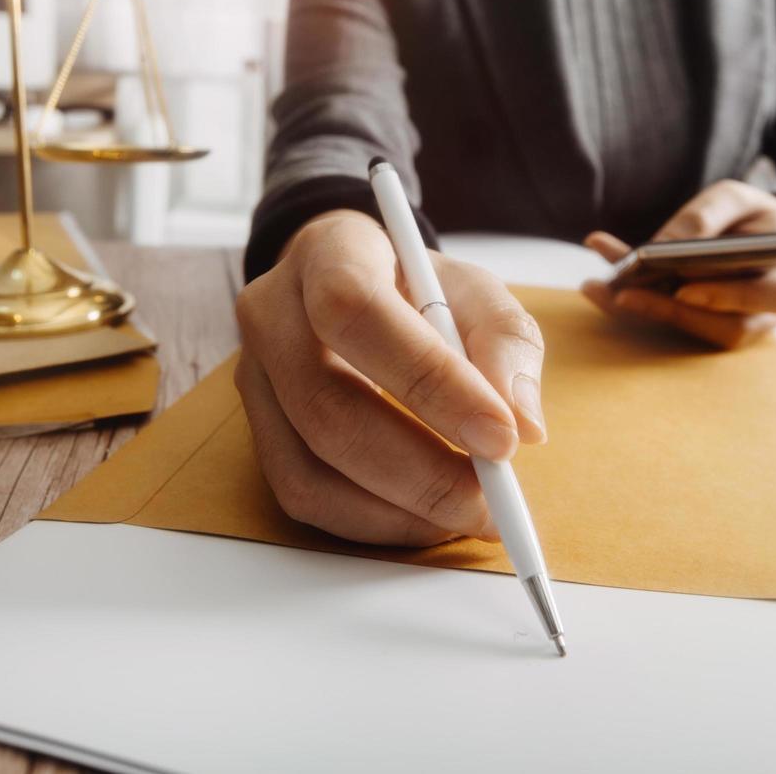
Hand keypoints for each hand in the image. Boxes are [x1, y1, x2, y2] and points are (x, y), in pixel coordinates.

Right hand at [234, 210, 546, 546]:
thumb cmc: (417, 290)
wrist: (353, 289)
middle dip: (420, 471)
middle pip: (325, 405)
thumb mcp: (474, 291)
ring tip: (467, 513)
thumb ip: (505, 343)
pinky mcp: (257, 431)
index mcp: (328, 254)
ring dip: (398, 510)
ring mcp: (254, 377)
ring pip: (307, 468)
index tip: (501, 437)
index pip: (355, 311)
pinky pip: (303, 496)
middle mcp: (272, 313)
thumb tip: (522, 425)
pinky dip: (373, 522)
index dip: (429, 381)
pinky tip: (425, 516)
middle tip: (491, 501)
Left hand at [581, 179, 775, 349]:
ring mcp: (742, 332)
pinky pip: (676, 326)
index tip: (682, 286)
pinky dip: (641, 306)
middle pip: (726, 325)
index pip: (771, 296)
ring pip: (697, 332)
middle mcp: (771, 318)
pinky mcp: (709, 334)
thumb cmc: (756, 216)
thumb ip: (707, 217)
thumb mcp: (739, 199)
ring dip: (647, 311)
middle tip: (619, 291)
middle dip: (669, 308)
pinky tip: (605, 284)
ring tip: (600, 289)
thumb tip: (661, 247)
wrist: (773, 240)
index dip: (726, 295)